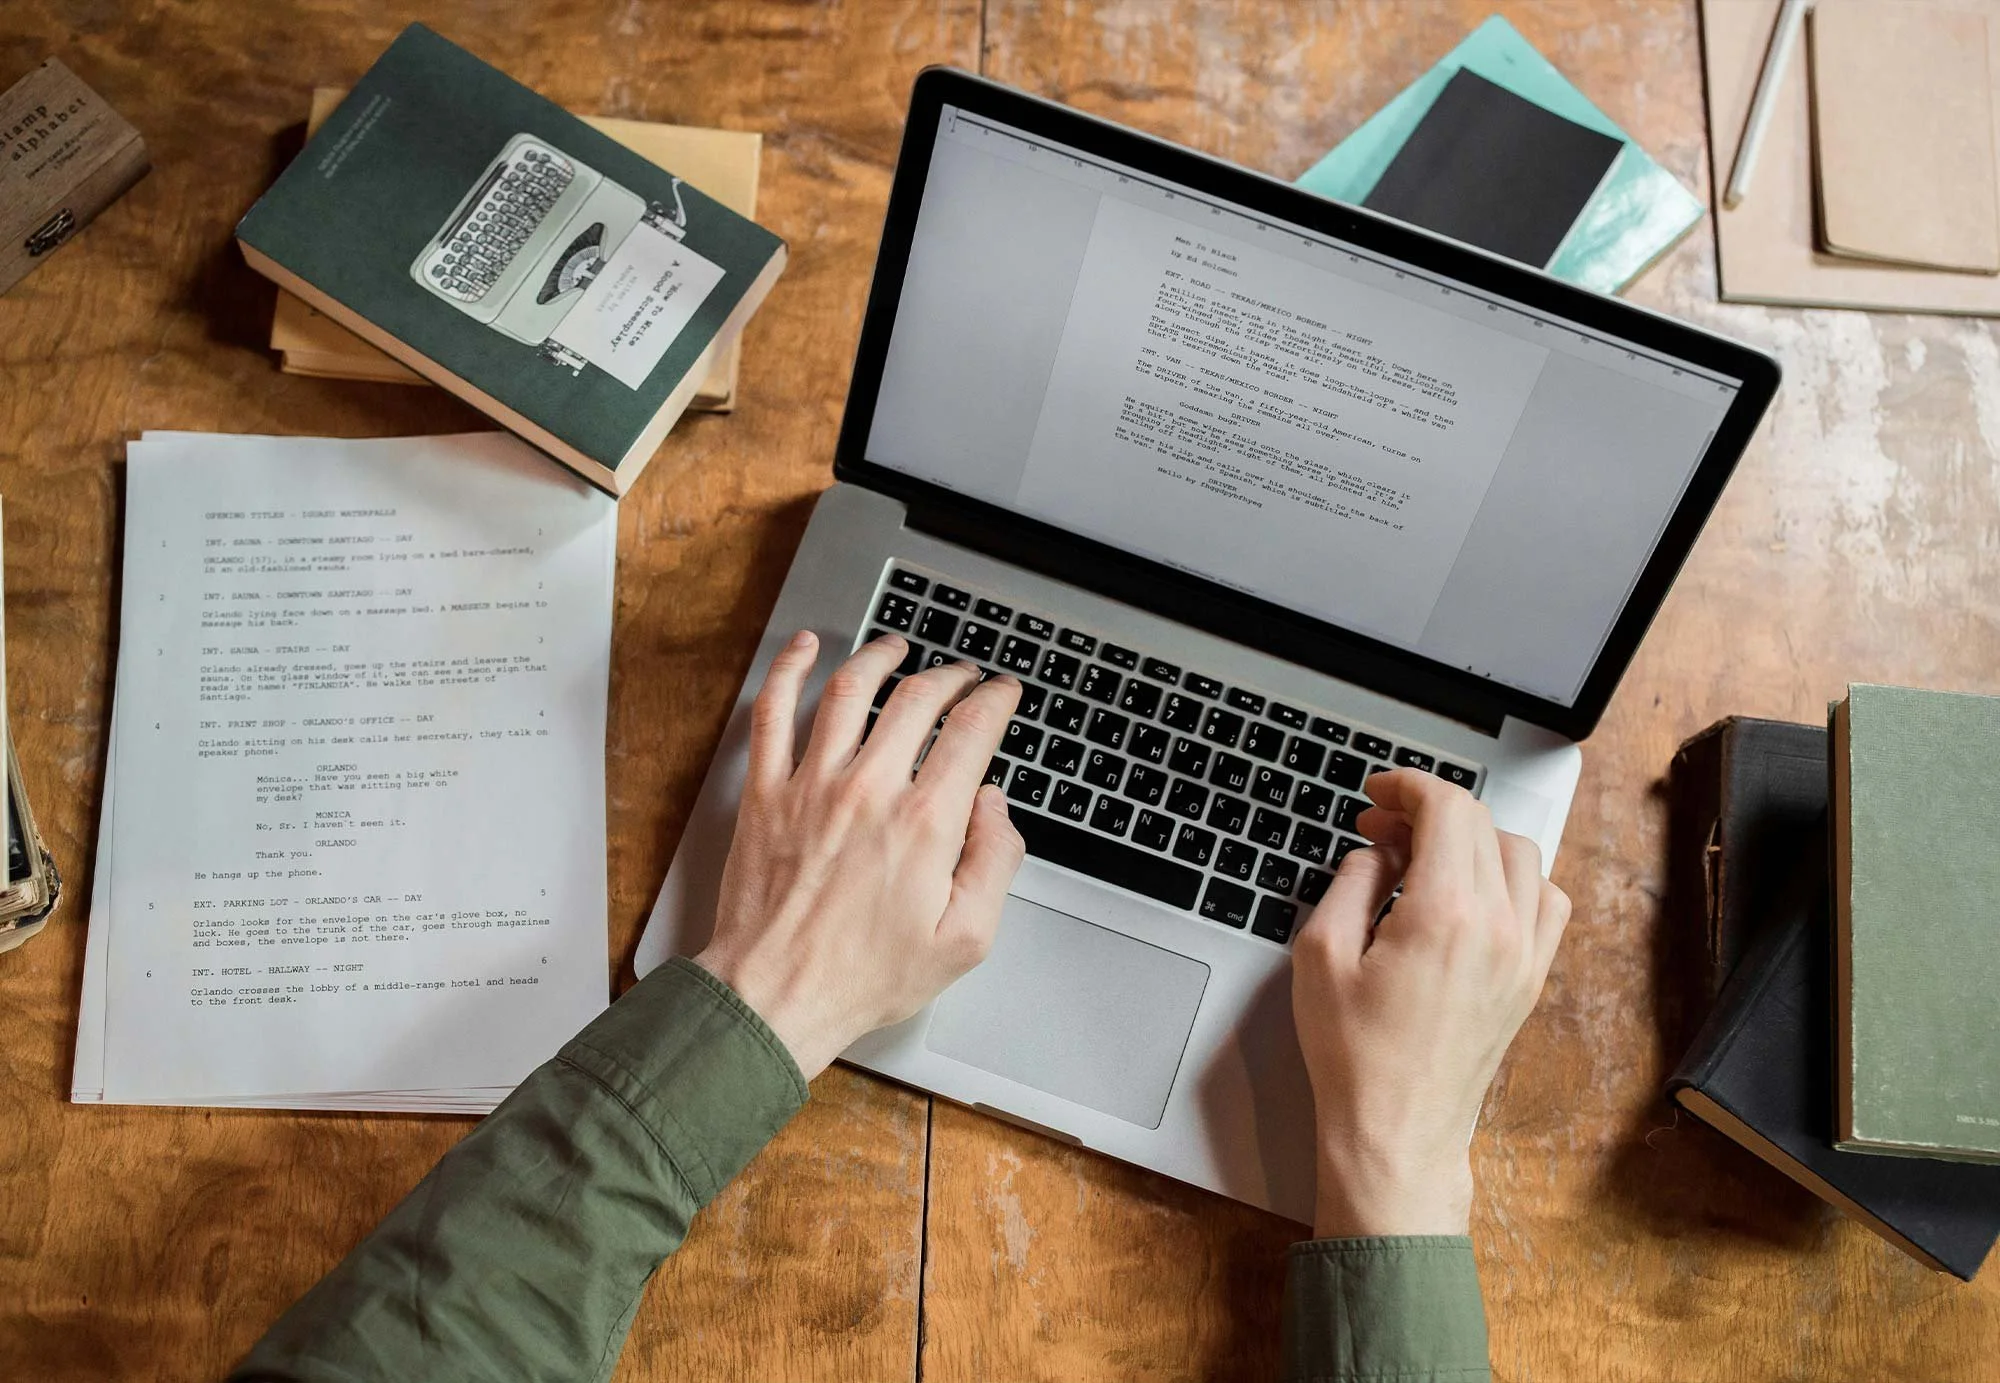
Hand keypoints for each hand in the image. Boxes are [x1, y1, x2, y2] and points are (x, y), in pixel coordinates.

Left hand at [693, 630, 1025, 1078]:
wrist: (775, 996)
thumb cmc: (864, 977)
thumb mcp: (965, 940)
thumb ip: (994, 864)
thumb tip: (995, 807)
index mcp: (924, 824)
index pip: (971, 732)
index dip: (995, 701)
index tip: (1001, 694)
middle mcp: (869, 791)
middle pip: (916, 699)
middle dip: (949, 677)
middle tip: (961, 677)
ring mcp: (811, 786)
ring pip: (848, 691)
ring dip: (879, 658)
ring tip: (897, 649)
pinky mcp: (766, 794)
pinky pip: (773, 713)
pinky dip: (788, 671)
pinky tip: (804, 648)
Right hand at [1291, 769, 1569, 1237]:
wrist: (1398, 1133)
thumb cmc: (1355, 1058)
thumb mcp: (1322, 955)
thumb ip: (1351, 883)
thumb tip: (1376, 851)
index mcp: (1445, 915)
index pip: (1447, 810)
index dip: (1408, 786)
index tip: (1378, 794)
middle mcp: (1498, 927)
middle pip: (1482, 825)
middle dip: (1428, 811)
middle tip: (1380, 828)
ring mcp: (1524, 954)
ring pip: (1520, 855)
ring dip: (1472, 840)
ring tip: (1423, 858)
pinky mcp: (1532, 979)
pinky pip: (1545, 901)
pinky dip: (1513, 879)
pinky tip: (1471, 893)